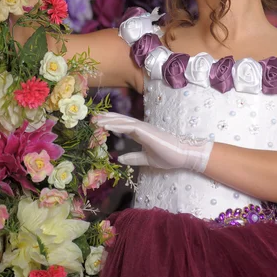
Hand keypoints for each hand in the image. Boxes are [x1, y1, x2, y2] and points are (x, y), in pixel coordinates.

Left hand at [95, 112, 212, 172]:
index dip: (112, 123)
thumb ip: (134, 157)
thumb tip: (120, 159)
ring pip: (123, 121)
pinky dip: (117, 125)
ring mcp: (144, 128)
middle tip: (94, 117)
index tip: (100, 123)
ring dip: (109, 120)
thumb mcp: (146, 159)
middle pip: (121, 120)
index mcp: (141, 133)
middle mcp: (141, 128)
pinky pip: (129, 126)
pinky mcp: (146, 131)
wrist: (182, 156)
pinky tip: (107, 126)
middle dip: (108, 118)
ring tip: (97, 120)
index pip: (124, 126)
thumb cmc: (168, 156)